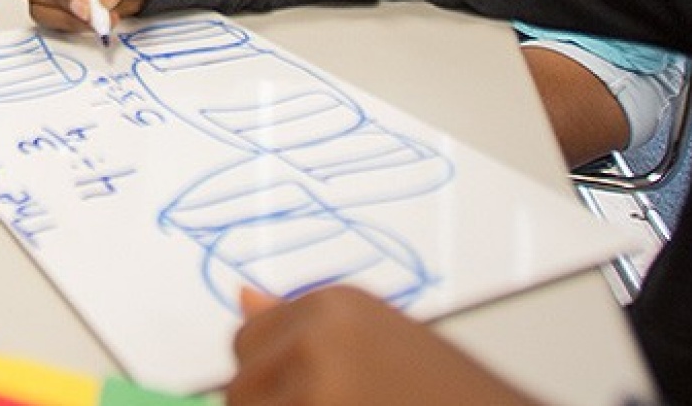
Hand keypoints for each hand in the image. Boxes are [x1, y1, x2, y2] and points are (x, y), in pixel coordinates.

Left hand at [228, 287, 534, 405]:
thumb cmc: (450, 395)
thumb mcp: (381, 343)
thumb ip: (306, 327)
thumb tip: (242, 297)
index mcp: (333, 305)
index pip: (246, 341)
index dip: (272, 380)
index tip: (312, 392)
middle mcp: (318, 337)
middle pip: (243, 386)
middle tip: (342, 404)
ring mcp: (318, 387)